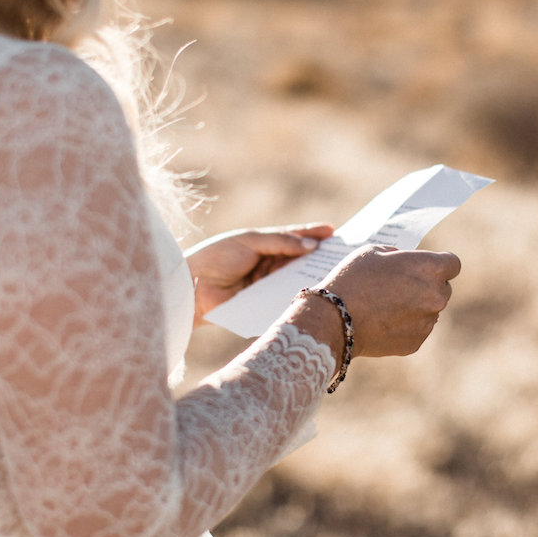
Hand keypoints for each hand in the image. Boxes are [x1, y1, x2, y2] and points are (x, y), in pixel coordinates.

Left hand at [185, 223, 334, 323]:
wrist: (193, 287)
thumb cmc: (217, 257)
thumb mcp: (250, 241)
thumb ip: (280, 241)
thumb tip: (311, 246)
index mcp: (265, 246)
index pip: (294, 238)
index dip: (313, 235)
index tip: (334, 231)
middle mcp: (270, 266)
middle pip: (300, 260)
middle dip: (320, 257)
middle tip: (344, 254)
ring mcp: (269, 286)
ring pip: (297, 280)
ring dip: (315, 277)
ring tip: (337, 274)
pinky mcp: (265, 305)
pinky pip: (287, 299)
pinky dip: (301, 296)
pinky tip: (318, 294)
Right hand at [314, 245, 460, 358]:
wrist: (334, 319)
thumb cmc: (352, 278)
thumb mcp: (374, 252)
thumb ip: (398, 256)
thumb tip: (406, 263)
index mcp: (430, 268)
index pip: (452, 263)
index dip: (439, 263)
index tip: (424, 267)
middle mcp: (436, 296)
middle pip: (443, 288)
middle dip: (427, 285)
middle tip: (400, 286)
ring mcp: (427, 322)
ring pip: (430, 310)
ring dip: (416, 306)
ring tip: (386, 305)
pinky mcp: (416, 342)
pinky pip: (417, 329)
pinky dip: (405, 325)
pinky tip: (382, 321)